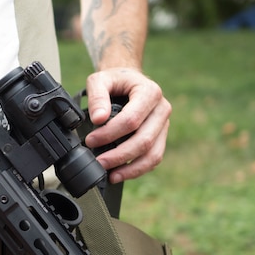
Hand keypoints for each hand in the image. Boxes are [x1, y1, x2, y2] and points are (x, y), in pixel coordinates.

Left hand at [82, 67, 170, 183]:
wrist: (128, 82)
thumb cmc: (115, 81)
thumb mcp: (100, 80)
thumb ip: (97, 96)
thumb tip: (98, 119)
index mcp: (150, 92)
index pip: (132, 119)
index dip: (110, 134)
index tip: (91, 140)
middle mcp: (162, 109)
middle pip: (144, 140)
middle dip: (119, 155)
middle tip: (99, 162)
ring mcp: (164, 125)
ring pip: (153, 154)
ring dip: (131, 169)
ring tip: (111, 175)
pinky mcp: (161, 138)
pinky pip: (154, 159)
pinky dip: (138, 170)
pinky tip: (121, 173)